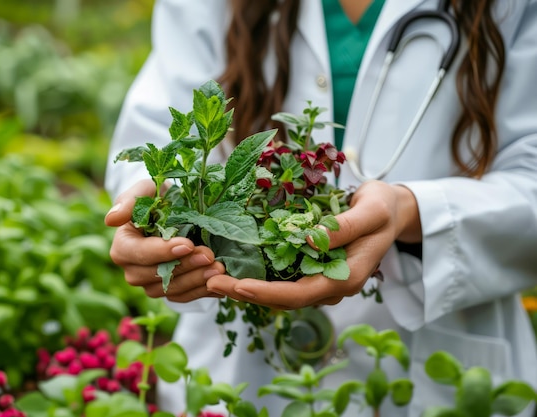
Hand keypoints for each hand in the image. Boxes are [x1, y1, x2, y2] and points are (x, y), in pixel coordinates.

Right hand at [105, 179, 225, 302]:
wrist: (177, 211)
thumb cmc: (159, 198)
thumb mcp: (145, 191)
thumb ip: (129, 201)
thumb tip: (110, 220)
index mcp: (123, 247)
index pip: (139, 254)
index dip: (163, 251)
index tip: (188, 244)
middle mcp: (133, 270)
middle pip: (156, 275)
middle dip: (185, 266)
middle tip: (209, 256)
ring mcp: (150, 284)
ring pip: (171, 290)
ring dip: (196, 280)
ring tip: (218, 268)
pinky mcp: (169, 292)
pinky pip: (184, 297)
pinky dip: (202, 291)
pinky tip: (218, 281)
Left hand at [206, 180, 420, 308]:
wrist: (392, 212)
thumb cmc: (383, 209)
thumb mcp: (371, 211)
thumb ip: (344, 227)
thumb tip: (306, 241)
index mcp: (347, 277)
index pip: (302, 294)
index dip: (269, 293)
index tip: (239, 287)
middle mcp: (332, 285)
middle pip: (284, 299)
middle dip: (247, 293)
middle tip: (212, 283)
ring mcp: (322, 279)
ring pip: (281, 293)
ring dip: (248, 288)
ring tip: (215, 278)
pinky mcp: (314, 270)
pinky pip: (284, 280)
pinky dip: (260, 277)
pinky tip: (237, 268)